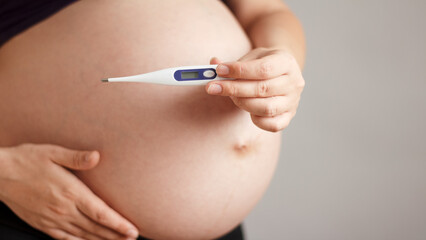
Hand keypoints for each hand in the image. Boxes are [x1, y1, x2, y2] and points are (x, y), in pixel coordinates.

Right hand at [0, 143, 138, 239]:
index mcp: (70, 192)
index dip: (118, 224)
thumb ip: (77, 157)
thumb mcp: (53, 152)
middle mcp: (63, 209)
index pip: (100, 213)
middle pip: (96, 228)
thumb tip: (97, 156)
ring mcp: (53, 219)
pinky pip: (64, 239)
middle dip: (116, 235)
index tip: (132, 230)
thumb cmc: (26, 160)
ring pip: (83, 235)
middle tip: (131, 238)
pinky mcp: (43, 224)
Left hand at [206, 48, 304, 131]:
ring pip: (267, 108)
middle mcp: (294, 83)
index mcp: (287, 62)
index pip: (263, 69)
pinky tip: (247, 108)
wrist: (282, 72)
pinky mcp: (288, 117)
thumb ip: (233, 63)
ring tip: (231, 96)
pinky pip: (272, 125)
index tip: (219, 71)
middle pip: (263, 89)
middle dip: (234, 89)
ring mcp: (293, 102)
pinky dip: (256, 119)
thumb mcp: (251, 57)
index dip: (239, 71)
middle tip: (213, 87)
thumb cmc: (264, 64)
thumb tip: (213, 64)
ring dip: (242, 103)